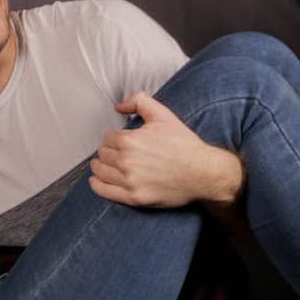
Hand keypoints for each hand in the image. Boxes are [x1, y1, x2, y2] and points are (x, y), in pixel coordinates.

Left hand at [89, 92, 243, 207]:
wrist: (203, 172)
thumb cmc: (184, 144)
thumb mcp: (163, 115)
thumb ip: (139, 101)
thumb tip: (118, 107)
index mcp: (130, 141)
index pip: (107, 138)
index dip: (113, 139)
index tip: (120, 142)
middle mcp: (126, 161)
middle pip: (102, 155)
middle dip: (107, 152)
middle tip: (114, 153)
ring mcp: (130, 181)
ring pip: (100, 172)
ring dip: (99, 167)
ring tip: (103, 165)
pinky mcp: (134, 198)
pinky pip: (104, 191)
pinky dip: (96, 185)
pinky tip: (95, 180)